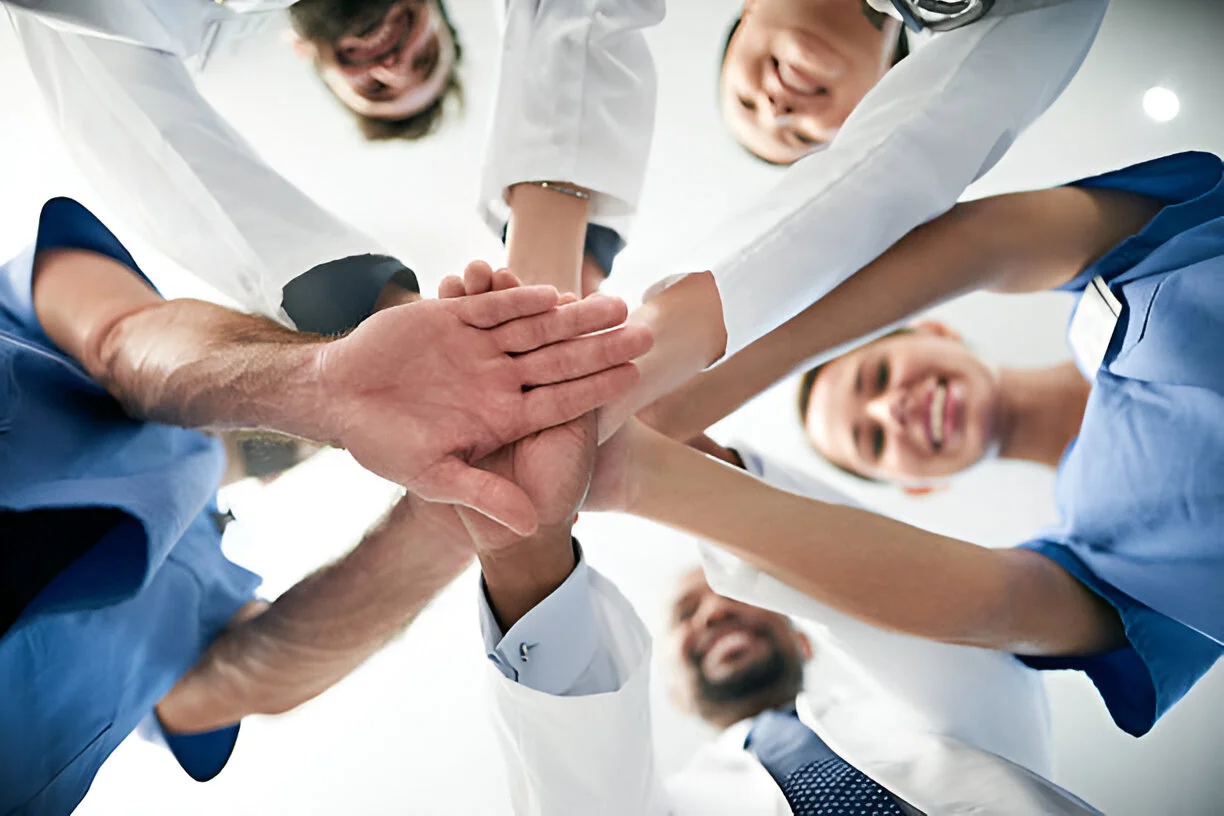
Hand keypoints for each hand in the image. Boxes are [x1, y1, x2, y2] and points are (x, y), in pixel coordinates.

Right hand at [316, 276, 650, 535]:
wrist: (339, 401)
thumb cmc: (383, 444)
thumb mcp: (435, 476)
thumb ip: (483, 494)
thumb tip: (528, 524)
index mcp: (502, 416)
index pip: (561, 399)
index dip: (597, 387)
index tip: (635, 375)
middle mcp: (499, 380)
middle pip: (560, 359)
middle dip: (599, 344)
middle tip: (641, 327)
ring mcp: (479, 348)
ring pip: (536, 328)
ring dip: (572, 316)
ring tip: (612, 303)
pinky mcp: (452, 318)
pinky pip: (493, 309)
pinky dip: (518, 301)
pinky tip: (550, 293)